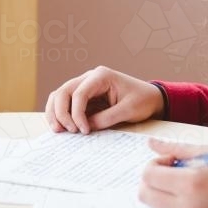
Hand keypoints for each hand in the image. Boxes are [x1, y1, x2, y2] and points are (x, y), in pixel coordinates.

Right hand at [45, 66, 164, 133]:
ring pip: (60, 95)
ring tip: (58, 130)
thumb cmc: (142, 100)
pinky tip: (61, 127)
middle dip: (61, 112)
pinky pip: (65, 103)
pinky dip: (60, 114)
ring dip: (56, 112)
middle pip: (63, 91)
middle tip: (67, 131)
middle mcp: (89, 78)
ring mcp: (85, 86)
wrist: (151, 98)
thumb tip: (85, 128)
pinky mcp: (84, 97)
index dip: (77, 113)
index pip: (79, 93)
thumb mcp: (128, 110)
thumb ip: (106, 118)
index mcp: (101, 76)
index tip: (83, 130)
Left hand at [139, 138, 207, 207]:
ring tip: (182, 178)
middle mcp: (186, 205)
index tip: (172, 158)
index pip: (149, 175)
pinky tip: (188, 189)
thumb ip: (176, 148)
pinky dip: (168, 199)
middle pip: (144, 193)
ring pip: (153, 204)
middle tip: (172, 167)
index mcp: (190, 183)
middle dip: (151, 177)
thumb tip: (151, 143)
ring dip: (158, 189)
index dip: (155, 163)